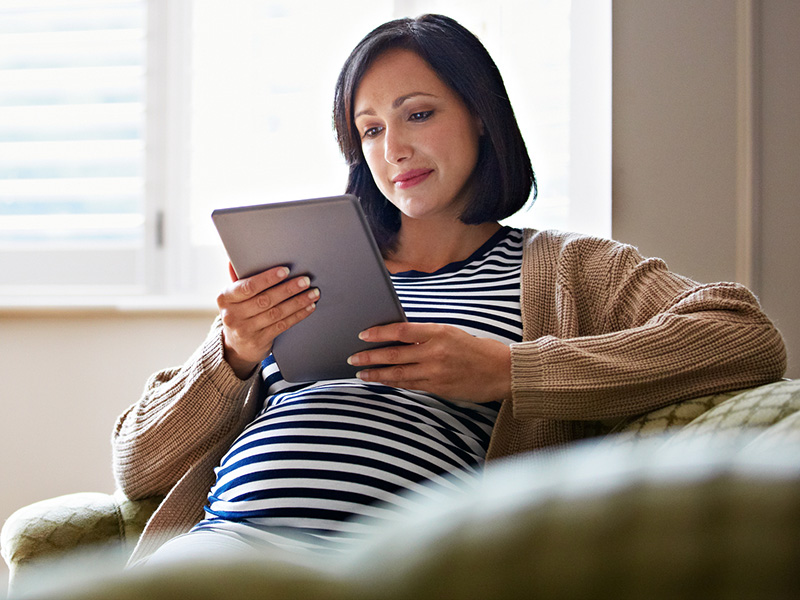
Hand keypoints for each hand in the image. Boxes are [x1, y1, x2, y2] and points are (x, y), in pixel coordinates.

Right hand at [217, 263, 318, 378]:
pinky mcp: (259, 341)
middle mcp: (232, 315)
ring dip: (297, 302)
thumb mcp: (233, 297)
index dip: (267, 278)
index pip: (248, 286)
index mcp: (225, 298)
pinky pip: (282, 325)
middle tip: (305, 281)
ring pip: (276, 313)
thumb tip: (233, 260)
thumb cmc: (239, 313)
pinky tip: (308, 307)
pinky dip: (298, 315)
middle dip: (288, 289)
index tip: (285, 271)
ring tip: (312, 293)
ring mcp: (245, 330)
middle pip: (265, 299)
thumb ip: (238, 279)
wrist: (235, 346)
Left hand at [347, 322, 511, 403]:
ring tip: (361, 374)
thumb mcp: (452, 334)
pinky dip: (393, 383)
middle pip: (394, 353)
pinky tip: (382, 382)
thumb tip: (399, 338)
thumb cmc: (477, 350)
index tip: (363, 335)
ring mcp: (436, 371)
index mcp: (438, 332)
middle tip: (353, 358)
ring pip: (398, 373)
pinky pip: (410, 385)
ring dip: (377, 374)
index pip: (401, 330)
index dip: (379, 333)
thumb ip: (427, 336)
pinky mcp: (438, 387)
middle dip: (370, 357)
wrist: (502, 371)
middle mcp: (435, 351)